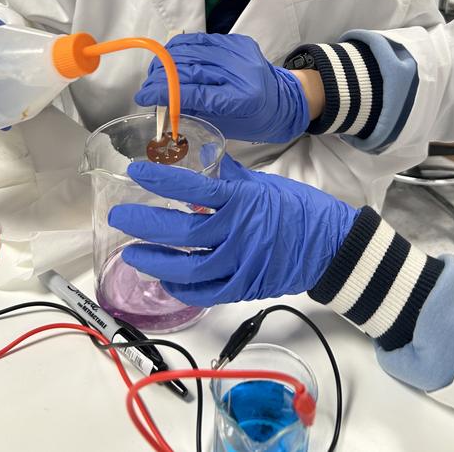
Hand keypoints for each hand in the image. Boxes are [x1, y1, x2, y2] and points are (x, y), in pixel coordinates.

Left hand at [107, 154, 358, 305]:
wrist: (333, 244)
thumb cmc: (300, 208)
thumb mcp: (266, 183)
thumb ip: (231, 177)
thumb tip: (205, 161)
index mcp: (242, 201)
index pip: (194, 190)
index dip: (162, 181)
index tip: (137, 172)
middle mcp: (237, 233)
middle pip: (182, 234)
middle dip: (145, 226)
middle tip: (120, 218)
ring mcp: (241, 263)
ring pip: (189, 269)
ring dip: (156, 262)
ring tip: (133, 255)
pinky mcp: (245, 286)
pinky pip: (207, 293)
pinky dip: (183, 289)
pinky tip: (166, 280)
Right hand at [135, 33, 309, 142]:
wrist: (285, 98)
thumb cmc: (256, 119)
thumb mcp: (227, 125)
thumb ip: (196, 111)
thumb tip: (160, 102)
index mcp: (242, 98)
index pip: (194, 92)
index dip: (163, 93)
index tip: (143, 97)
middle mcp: (241, 70)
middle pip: (189, 67)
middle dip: (160, 77)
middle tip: (146, 89)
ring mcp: (240, 51)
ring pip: (191, 48)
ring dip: (167, 61)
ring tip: (156, 75)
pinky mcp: (237, 41)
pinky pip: (200, 41)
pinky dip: (181, 50)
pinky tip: (170, 61)